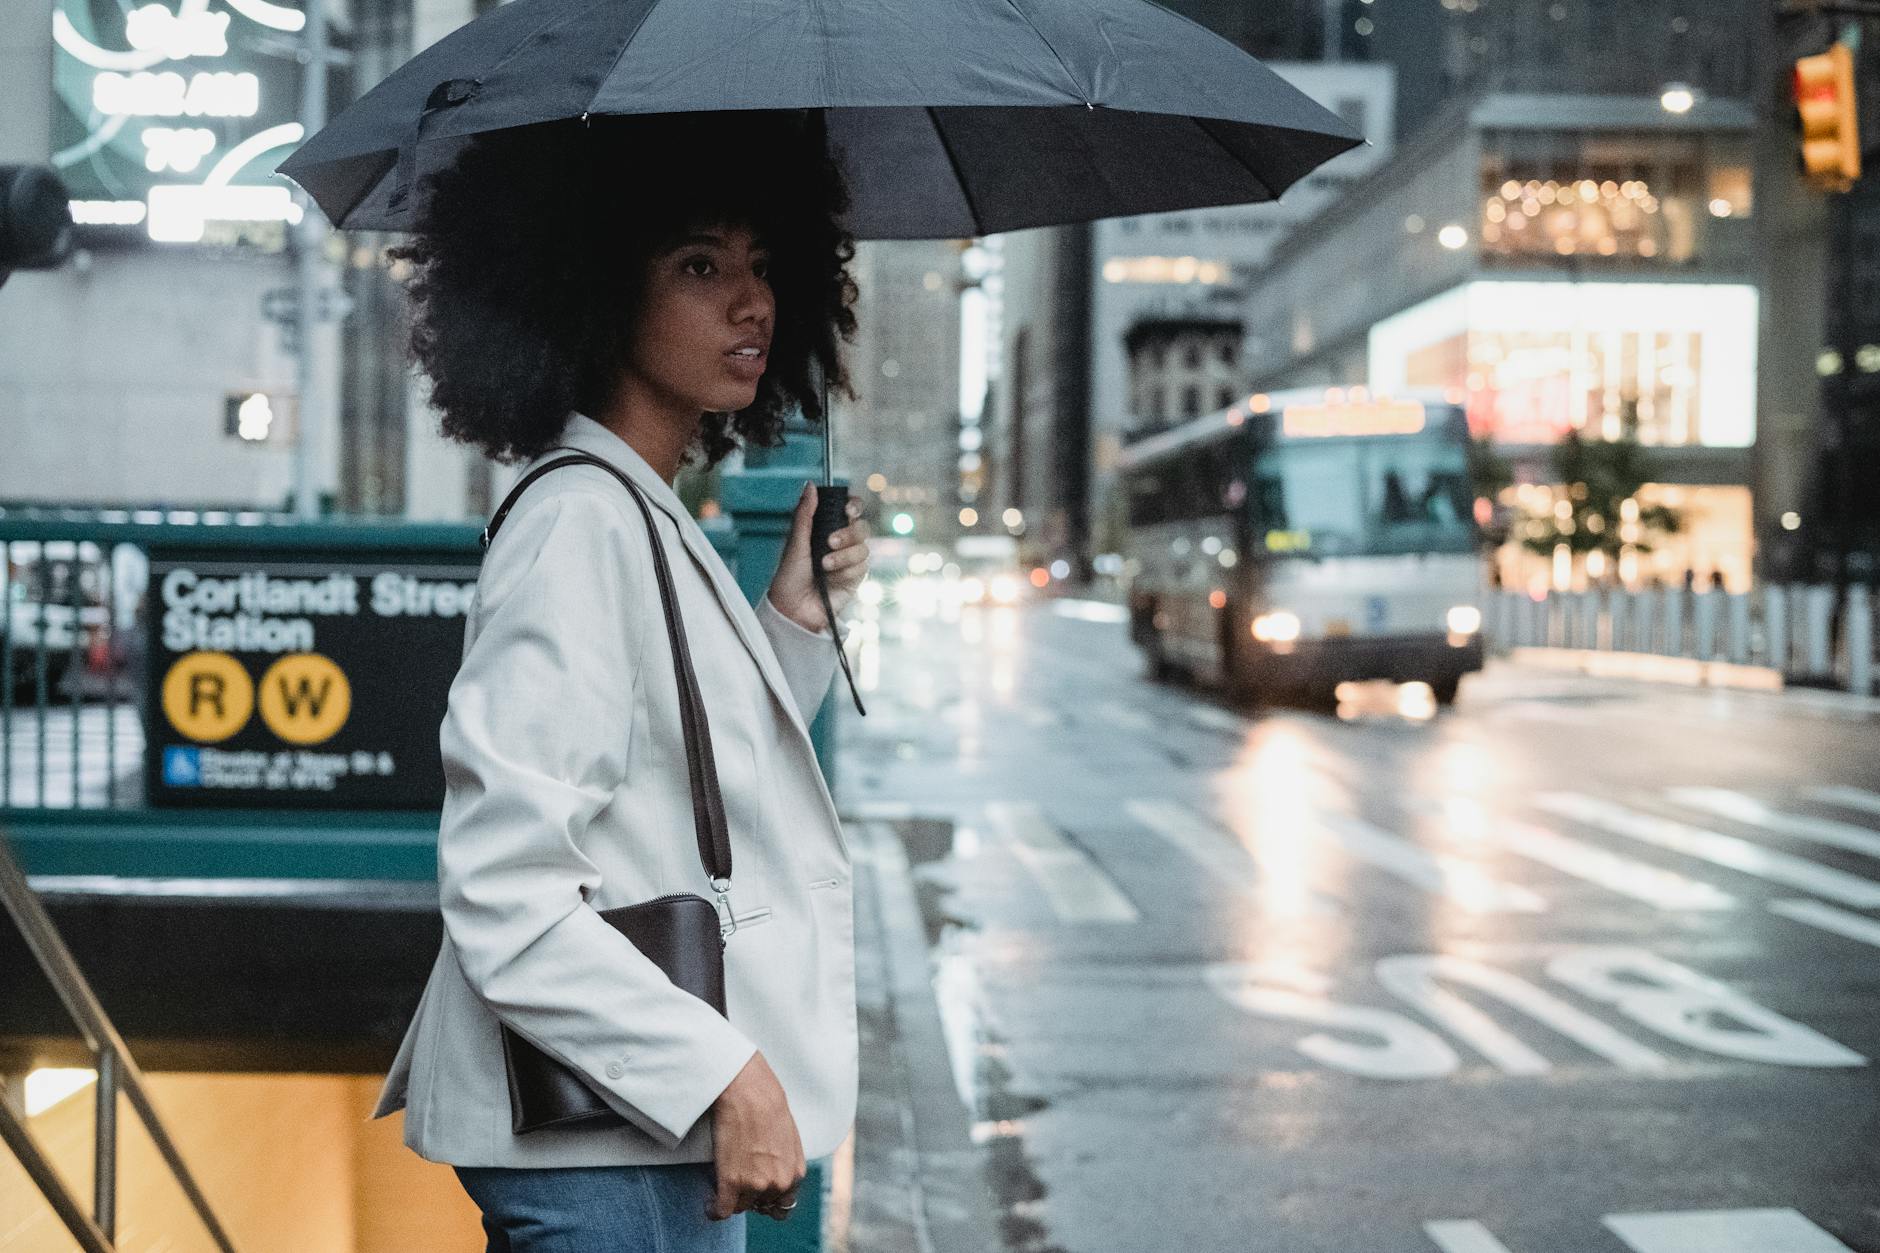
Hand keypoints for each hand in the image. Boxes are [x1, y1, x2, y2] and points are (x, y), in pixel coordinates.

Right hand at [706, 1051, 805, 1221]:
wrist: (747, 1091)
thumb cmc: (768, 1105)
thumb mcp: (790, 1137)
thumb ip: (787, 1162)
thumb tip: (777, 1176)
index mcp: (795, 1174)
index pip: (782, 1205)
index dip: (768, 1199)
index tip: (757, 1192)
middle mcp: (777, 1184)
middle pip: (760, 1206)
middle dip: (750, 1196)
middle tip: (739, 1179)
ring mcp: (754, 1185)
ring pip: (739, 1207)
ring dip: (732, 1198)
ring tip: (724, 1182)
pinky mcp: (730, 1182)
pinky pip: (721, 1211)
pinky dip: (713, 1210)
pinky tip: (710, 1205)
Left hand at [766, 482, 870, 633]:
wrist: (793, 609)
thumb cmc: (789, 577)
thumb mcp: (795, 543)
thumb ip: (805, 514)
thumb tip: (810, 485)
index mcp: (826, 529)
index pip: (849, 510)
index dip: (854, 506)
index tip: (848, 509)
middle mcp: (841, 543)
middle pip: (862, 527)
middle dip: (848, 533)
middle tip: (829, 542)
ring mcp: (849, 560)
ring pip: (863, 548)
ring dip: (843, 556)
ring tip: (824, 566)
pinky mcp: (855, 578)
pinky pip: (862, 567)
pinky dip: (846, 571)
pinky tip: (831, 578)